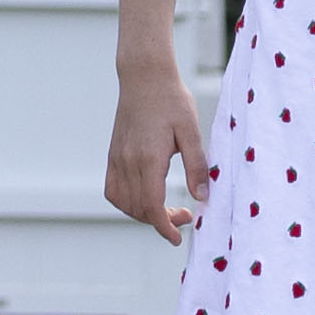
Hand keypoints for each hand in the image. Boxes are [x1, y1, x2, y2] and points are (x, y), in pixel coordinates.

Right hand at [103, 67, 208, 241]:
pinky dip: (126, 201)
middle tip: (184, 215)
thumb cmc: (172, 100)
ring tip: (165, 209)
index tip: (178, 238)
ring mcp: (117, 157)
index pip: (151, 206)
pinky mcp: (113, 153)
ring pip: (123, 202)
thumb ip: (197, 165)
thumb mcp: (192, 131)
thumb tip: (202, 198)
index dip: (164, 228)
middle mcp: (128, 161)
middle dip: (160, 222)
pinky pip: (112, 188)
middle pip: (138, 209)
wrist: (144, 76)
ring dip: (143, 214)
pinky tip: (144, 197)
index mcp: (148, 158)